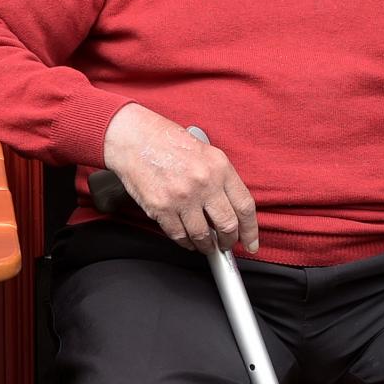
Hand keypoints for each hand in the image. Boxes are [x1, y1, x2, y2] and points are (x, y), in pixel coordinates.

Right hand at [101, 103, 256, 253]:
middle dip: (228, 241)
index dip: (251, 230)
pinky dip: (185, 242)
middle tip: (226, 244)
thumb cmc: (166, 141)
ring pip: (203, 236)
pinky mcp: (161, 208)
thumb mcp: (205, 151)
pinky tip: (187, 240)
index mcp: (219, 167)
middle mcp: (204, 183)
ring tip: (205, 245)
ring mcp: (182, 197)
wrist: (133, 138)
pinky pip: (178, 235)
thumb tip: (229, 208)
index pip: (245, 206)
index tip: (251, 242)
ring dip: (206, 246)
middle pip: (227, 225)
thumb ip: (220, 178)